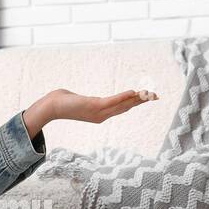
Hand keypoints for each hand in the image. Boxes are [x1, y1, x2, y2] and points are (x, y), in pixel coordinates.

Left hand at [33, 87, 158, 125]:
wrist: (52, 107)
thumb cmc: (63, 102)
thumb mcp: (80, 102)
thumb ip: (88, 102)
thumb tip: (86, 99)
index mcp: (101, 114)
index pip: (122, 107)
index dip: (136, 103)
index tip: (148, 98)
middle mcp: (103, 116)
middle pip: (127, 107)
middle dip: (142, 102)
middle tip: (156, 96)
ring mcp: (99, 112)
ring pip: (123, 105)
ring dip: (137, 99)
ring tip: (150, 94)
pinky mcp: (95, 106)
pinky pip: (112, 101)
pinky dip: (124, 97)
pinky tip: (133, 93)